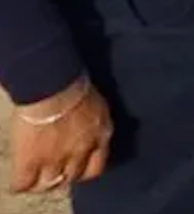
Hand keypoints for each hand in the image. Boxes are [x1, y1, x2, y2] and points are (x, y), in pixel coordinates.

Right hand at [9, 76, 111, 194]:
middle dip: (62, 177)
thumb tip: (86, 121)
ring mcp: (56, 158)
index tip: (75, 168)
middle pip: (71, 176)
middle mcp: (81, 151)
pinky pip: (24, 182)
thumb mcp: (96, 102)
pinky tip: (18, 183)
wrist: (54, 87)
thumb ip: (94, 118)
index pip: (95, 166)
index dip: (83, 170)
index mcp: (100, 135)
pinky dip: (20, 185)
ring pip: (49, 183)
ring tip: (34, 180)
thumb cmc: (74, 84)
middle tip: (52, 174)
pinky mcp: (32, 160)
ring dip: (41, 183)